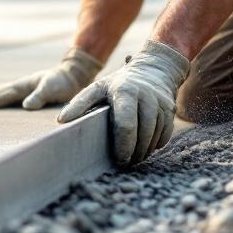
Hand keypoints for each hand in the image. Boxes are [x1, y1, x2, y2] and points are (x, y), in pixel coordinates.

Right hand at [0, 47, 101, 110]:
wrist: (73, 74)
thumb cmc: (64, 82)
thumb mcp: (53, 88)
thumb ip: (40, 95)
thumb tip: (26, 106)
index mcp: (23, 86)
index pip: (3, 95)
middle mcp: (20, 87)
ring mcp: (22, 89)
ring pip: (0, 95)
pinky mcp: (27, 94)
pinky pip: (8, 98)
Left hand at [57, 40, 188, 165]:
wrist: (154, 69)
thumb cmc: (120, 83)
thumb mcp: (98, 88)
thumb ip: (80, 103)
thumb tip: (61, 121)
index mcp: (125, 92)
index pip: (126, 125)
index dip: (123, 146)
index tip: (117, 159)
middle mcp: (146, 96)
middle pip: (142, 134)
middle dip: (133, 153)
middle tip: (124, 163)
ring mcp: (161, 102)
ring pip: (155, 136)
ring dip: (144, 151)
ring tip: (133, 158)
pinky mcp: (170, 109)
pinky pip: (165, 134)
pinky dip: (155, 144)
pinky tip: (145, 147)